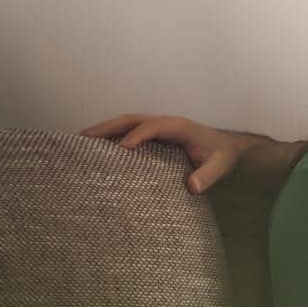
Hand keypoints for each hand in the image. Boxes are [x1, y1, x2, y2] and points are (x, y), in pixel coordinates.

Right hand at [80, 113, 241, 194]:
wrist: (226, 149)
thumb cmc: (222, 157)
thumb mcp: (220, 166)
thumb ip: (208, 176)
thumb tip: (193, 187)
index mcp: (180, 127)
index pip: (155, 126)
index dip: (139, 135)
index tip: (123, 147)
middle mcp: (165, 123)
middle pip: (133, 119)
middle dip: (110, 127)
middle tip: (85, 137)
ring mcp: (157, 128)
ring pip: (127, 123)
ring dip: (105, 129)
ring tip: (81, 139)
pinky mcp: (153, 136)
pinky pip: (129, 132)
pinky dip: (111, 136)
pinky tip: (95, 147)